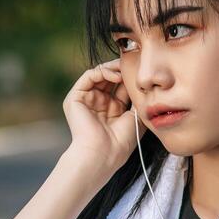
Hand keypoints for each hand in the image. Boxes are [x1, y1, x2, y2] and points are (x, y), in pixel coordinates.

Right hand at [62, 57, 138, 177]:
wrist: (102, 154)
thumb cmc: (120, 142)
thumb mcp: (135, 117)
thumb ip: (137, 99)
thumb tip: (143, 82)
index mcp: (111, 110)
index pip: (120, 87)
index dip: (130, 78)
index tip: (142, 72)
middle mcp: (98, 104)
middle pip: (110, 78)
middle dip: (122, 70)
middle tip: (134, 64)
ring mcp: (86, 100)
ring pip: (99, 74)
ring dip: (113, 68)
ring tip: (125, 69)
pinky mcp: (75, 97)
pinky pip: (89, 76)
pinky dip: (102, 72)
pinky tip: (115, 76)